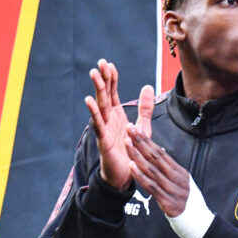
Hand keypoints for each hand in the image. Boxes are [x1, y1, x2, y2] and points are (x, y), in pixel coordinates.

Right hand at [84, 59, 153, 189]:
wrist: (127, 173)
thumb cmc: (131, 150)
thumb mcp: (142, 126)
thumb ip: (145, 108)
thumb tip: (148, 87)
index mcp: (117, 114)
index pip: (112, 92)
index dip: (111, 78)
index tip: (109, 64)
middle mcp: (109, 119)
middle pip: (104, 95)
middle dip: (102, 79)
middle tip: (99, 63)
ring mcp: (104, 128)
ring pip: (100, 106)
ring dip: (97, 90)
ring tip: (94, 74)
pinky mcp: (103, 140)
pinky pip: (98, 124)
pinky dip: (93, 112)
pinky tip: (89, 100)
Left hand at [125, 124, 188, 216]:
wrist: (198, 221)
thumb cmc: (185, 200)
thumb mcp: (180, 181)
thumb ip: (169, 168)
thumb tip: (160, 151)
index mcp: (179, 171)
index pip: (161, 152)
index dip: (147, 140)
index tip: (136, 129)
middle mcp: (177, 178)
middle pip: (156, 157)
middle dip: (141, 142)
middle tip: (129, 129)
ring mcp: (172, 189)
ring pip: (152, 170)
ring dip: (138, 156)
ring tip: (127, 144)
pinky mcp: (168, 202)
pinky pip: (152, 187)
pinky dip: (141, 176)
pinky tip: (131, 167)